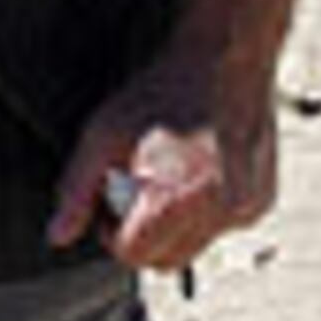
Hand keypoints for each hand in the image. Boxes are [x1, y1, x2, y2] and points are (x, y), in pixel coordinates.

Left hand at [45, 42, 277, 275]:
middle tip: (136, 186)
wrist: (226, 58)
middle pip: (164, 261)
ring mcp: (246, 210)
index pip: (132, 255)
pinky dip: (205, 213)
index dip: (111, 230)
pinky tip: (198, 173)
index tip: (112, 197)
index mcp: (178, 200)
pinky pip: (222, 228)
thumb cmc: (165, 91)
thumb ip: (77, 191)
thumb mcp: (103, 134)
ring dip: (174, 226)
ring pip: (194, 248)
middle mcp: (220, 212)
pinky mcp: (262, 202)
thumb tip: (58, 235)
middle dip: (142, 234)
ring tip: (167, 176)